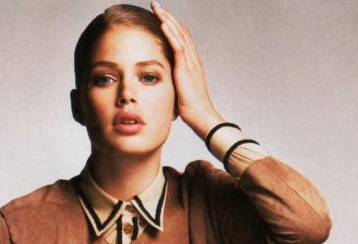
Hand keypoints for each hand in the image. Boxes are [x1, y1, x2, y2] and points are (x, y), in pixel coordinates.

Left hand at [151, 1, 222, 138]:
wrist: (202, 117)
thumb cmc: (192, 110)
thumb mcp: (180, 92)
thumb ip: (173, 84)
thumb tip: (162, 87)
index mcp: (191, 63)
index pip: (181, 38)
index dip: (171, 25)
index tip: (160, 16)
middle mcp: (192, 59)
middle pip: (180, 30)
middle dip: (167, 16)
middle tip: (156, 5)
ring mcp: (190, 63)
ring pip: (179, 34)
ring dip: (167, 19)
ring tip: (157, 7)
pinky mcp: (186, 69)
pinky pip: (178, 46)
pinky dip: (170, 33)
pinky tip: (163, 23)